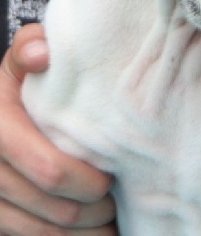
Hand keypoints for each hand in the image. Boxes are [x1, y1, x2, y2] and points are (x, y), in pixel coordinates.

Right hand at [0, 24, 116, 234]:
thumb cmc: (21, 81)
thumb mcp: (21, 56)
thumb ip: (29, 47)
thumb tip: (42, 54)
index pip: (50, 169)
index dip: (86, 180)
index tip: (111, 177)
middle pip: (53, 207)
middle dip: (92, 209)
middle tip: (116, 199)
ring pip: (44, 233)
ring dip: (84, 232)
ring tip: (109, 219)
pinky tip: (93, 233)